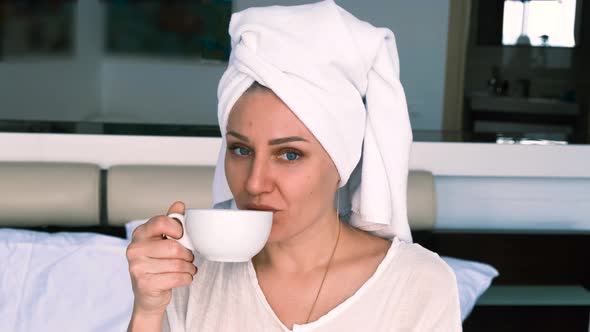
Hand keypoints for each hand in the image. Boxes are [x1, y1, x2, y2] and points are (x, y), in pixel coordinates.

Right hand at [126, 201, 196, 315]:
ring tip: (188, 268)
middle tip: (189, 258)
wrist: (148, 294)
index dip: (178, 228)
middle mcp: (134, 249)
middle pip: (173, 247)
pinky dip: (187, 278)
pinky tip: (184, 278)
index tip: (181, 236)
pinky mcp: (144, 284)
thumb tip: (179, 205)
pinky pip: (176, 278)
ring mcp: (137, 267)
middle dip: (187, 254)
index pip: (161, 222)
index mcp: (140, 233)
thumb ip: (171, 221)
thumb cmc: (157, 263)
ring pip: (177, 264)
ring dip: (189, 268)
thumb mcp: (163, 240)